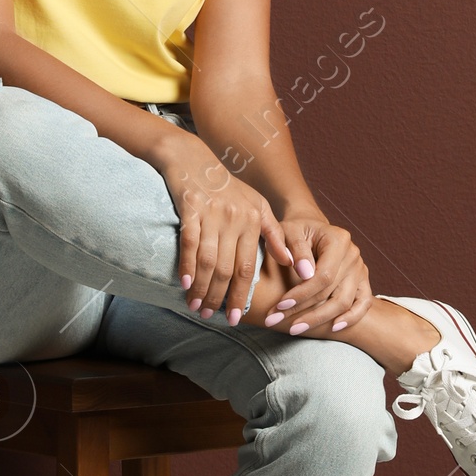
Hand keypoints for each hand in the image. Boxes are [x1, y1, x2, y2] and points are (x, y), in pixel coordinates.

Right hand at [156, 130, 292, 322]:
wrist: (191, 158)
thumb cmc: (226, 186)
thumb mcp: (256, 205)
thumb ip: (274, 234)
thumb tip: (291, 263)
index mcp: (252, 220)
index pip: (249, 267)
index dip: (242, 295)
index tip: (237, 317)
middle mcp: (235, 218)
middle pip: (228, 269)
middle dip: (219, 297)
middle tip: (211, 317)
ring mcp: (212, 214)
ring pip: (208, 260)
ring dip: (201, 288)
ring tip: (196, 307)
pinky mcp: (190, 208)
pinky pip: (189, 243)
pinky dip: (186, 266)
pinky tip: (184, 284)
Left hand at [263, 215, 372, 337]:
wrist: (310, 231)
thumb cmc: (295, 231)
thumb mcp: (288, 232)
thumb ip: (295, 248)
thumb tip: (305, 273)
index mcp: (338, 239)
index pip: (323, 275)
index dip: (301, 294)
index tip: (279, 306)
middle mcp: (353, 254)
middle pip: (333, 292)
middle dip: (304, 311)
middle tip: (276, 321)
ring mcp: (360, 269)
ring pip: (345, 302)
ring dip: (319, 319)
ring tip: (295, 329)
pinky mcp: (362, 281)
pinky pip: (363, 303)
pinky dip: (351, 318)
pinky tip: (333, 328)